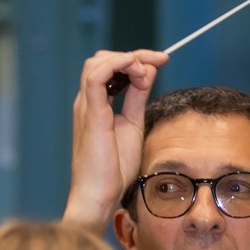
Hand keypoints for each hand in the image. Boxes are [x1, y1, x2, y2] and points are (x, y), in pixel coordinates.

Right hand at [61, 48, 169, 232]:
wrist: (100, 194)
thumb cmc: (114, 168)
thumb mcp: (133, 124)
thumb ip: (137, 97)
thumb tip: (148, 73)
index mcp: (96, 104)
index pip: (111, 66)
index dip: (137, 58)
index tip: (162, 59)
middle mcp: (87, 101)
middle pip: (103, 58)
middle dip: (134, 55)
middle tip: (158, 63)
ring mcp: (86, 106)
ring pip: (98, 61)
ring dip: (127, 59)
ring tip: (146, 74)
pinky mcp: (90, 113)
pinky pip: (96, 76)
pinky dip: (117, 65)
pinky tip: (136, 71)